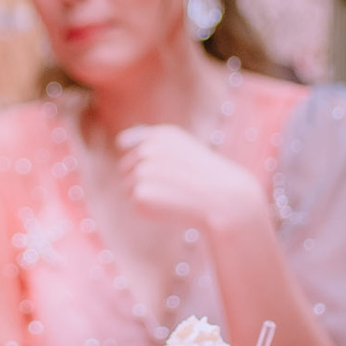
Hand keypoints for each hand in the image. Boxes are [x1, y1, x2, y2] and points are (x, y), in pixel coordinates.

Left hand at [114, 124, 262, 230]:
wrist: (224, 200)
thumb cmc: (205, 178)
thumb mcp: (183, 150)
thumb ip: (154, 143)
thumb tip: (121, 142)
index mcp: (161, 135)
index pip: (128, 142)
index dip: (142, 160)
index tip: (162, 170)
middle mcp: (148, 149)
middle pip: (126, 167)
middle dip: (142, 179)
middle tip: (174, 186)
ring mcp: (142, 170)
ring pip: (128, 187)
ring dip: (147, 195)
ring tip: (175, 196)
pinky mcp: (140, 193)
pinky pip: (134, 205)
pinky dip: (149, 210)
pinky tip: (171, 207)